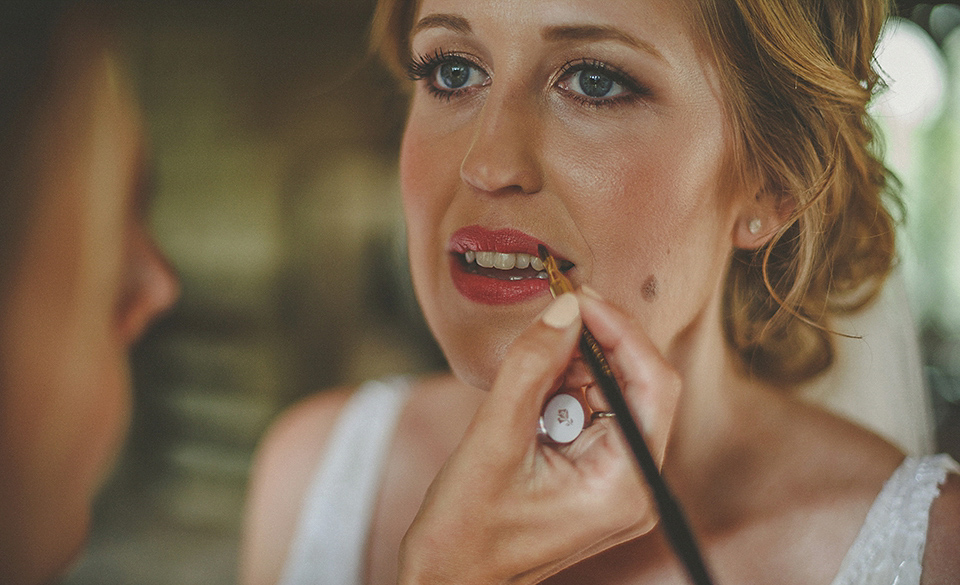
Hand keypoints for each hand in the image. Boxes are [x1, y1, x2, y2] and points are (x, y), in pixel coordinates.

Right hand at [398, 290, 681, 584]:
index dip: (621, 332)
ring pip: (612, 393)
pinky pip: (590, 412)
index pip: (653, 386)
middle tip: (556, 310)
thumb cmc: (464, 532)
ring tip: (529, 365)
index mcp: (626, 485)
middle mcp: (634, 484)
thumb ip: (530, 369)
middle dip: (597, 344)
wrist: (448, 579)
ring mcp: (616, 481)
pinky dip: (562, 388)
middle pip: (639, 386)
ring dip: (574, 365)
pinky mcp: (594, 474)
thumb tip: (564, 311)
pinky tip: (530, 391)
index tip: (579, 298)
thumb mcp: (493, 441)